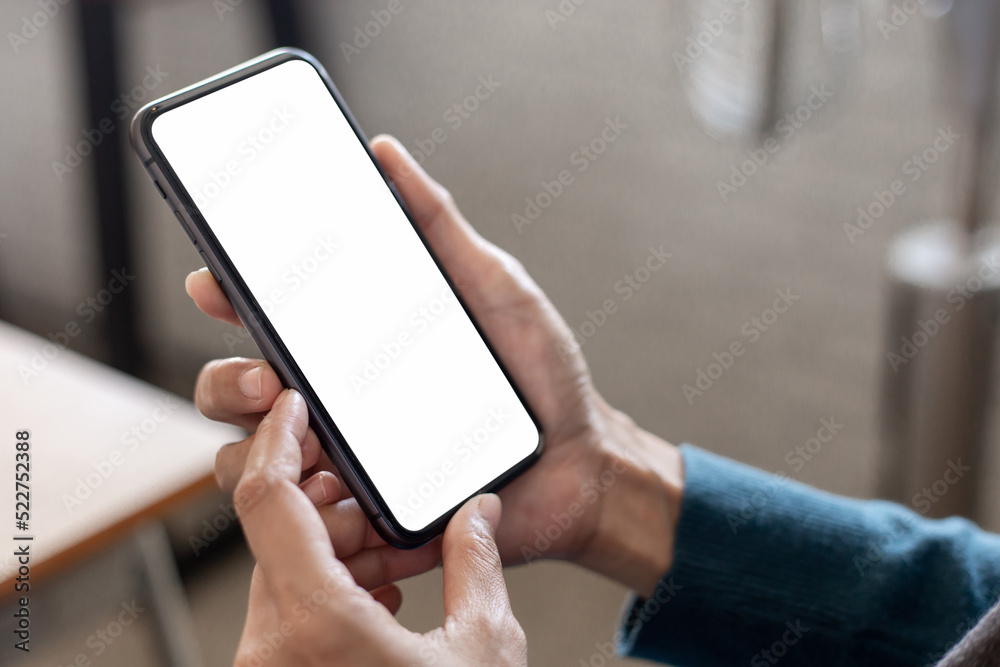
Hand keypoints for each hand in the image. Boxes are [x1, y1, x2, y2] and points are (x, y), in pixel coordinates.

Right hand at [188, 135, 683, 595]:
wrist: (583, 464)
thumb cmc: (540, 377)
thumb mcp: (494, 288)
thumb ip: (439, 226)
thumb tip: (386, 154)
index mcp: (355, 349)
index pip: (269, 323)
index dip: (229, 301)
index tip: (213, 284)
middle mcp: (337, 405)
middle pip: (237, 393)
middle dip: (228, 384)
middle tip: (268, 379)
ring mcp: (348, 465)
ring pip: (256, 465)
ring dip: (262, 454)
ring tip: (305, 441)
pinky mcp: (369, 520)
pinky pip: (308, 529)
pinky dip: (308, 515)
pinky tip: (337, 498)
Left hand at [232, 389, 525, 666]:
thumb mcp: (484, 646)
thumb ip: (477, 563)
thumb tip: (480, 514)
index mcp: (315, 623)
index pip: (266, 499)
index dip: (278, 437)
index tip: (295, 405)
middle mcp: (271, 648)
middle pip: (277, 535)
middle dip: (326, 507)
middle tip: (375, 505)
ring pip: (282, 573)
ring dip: (330, 552)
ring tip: (389, 562)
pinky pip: (287, 613)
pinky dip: (325, 590)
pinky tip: (376, 597)